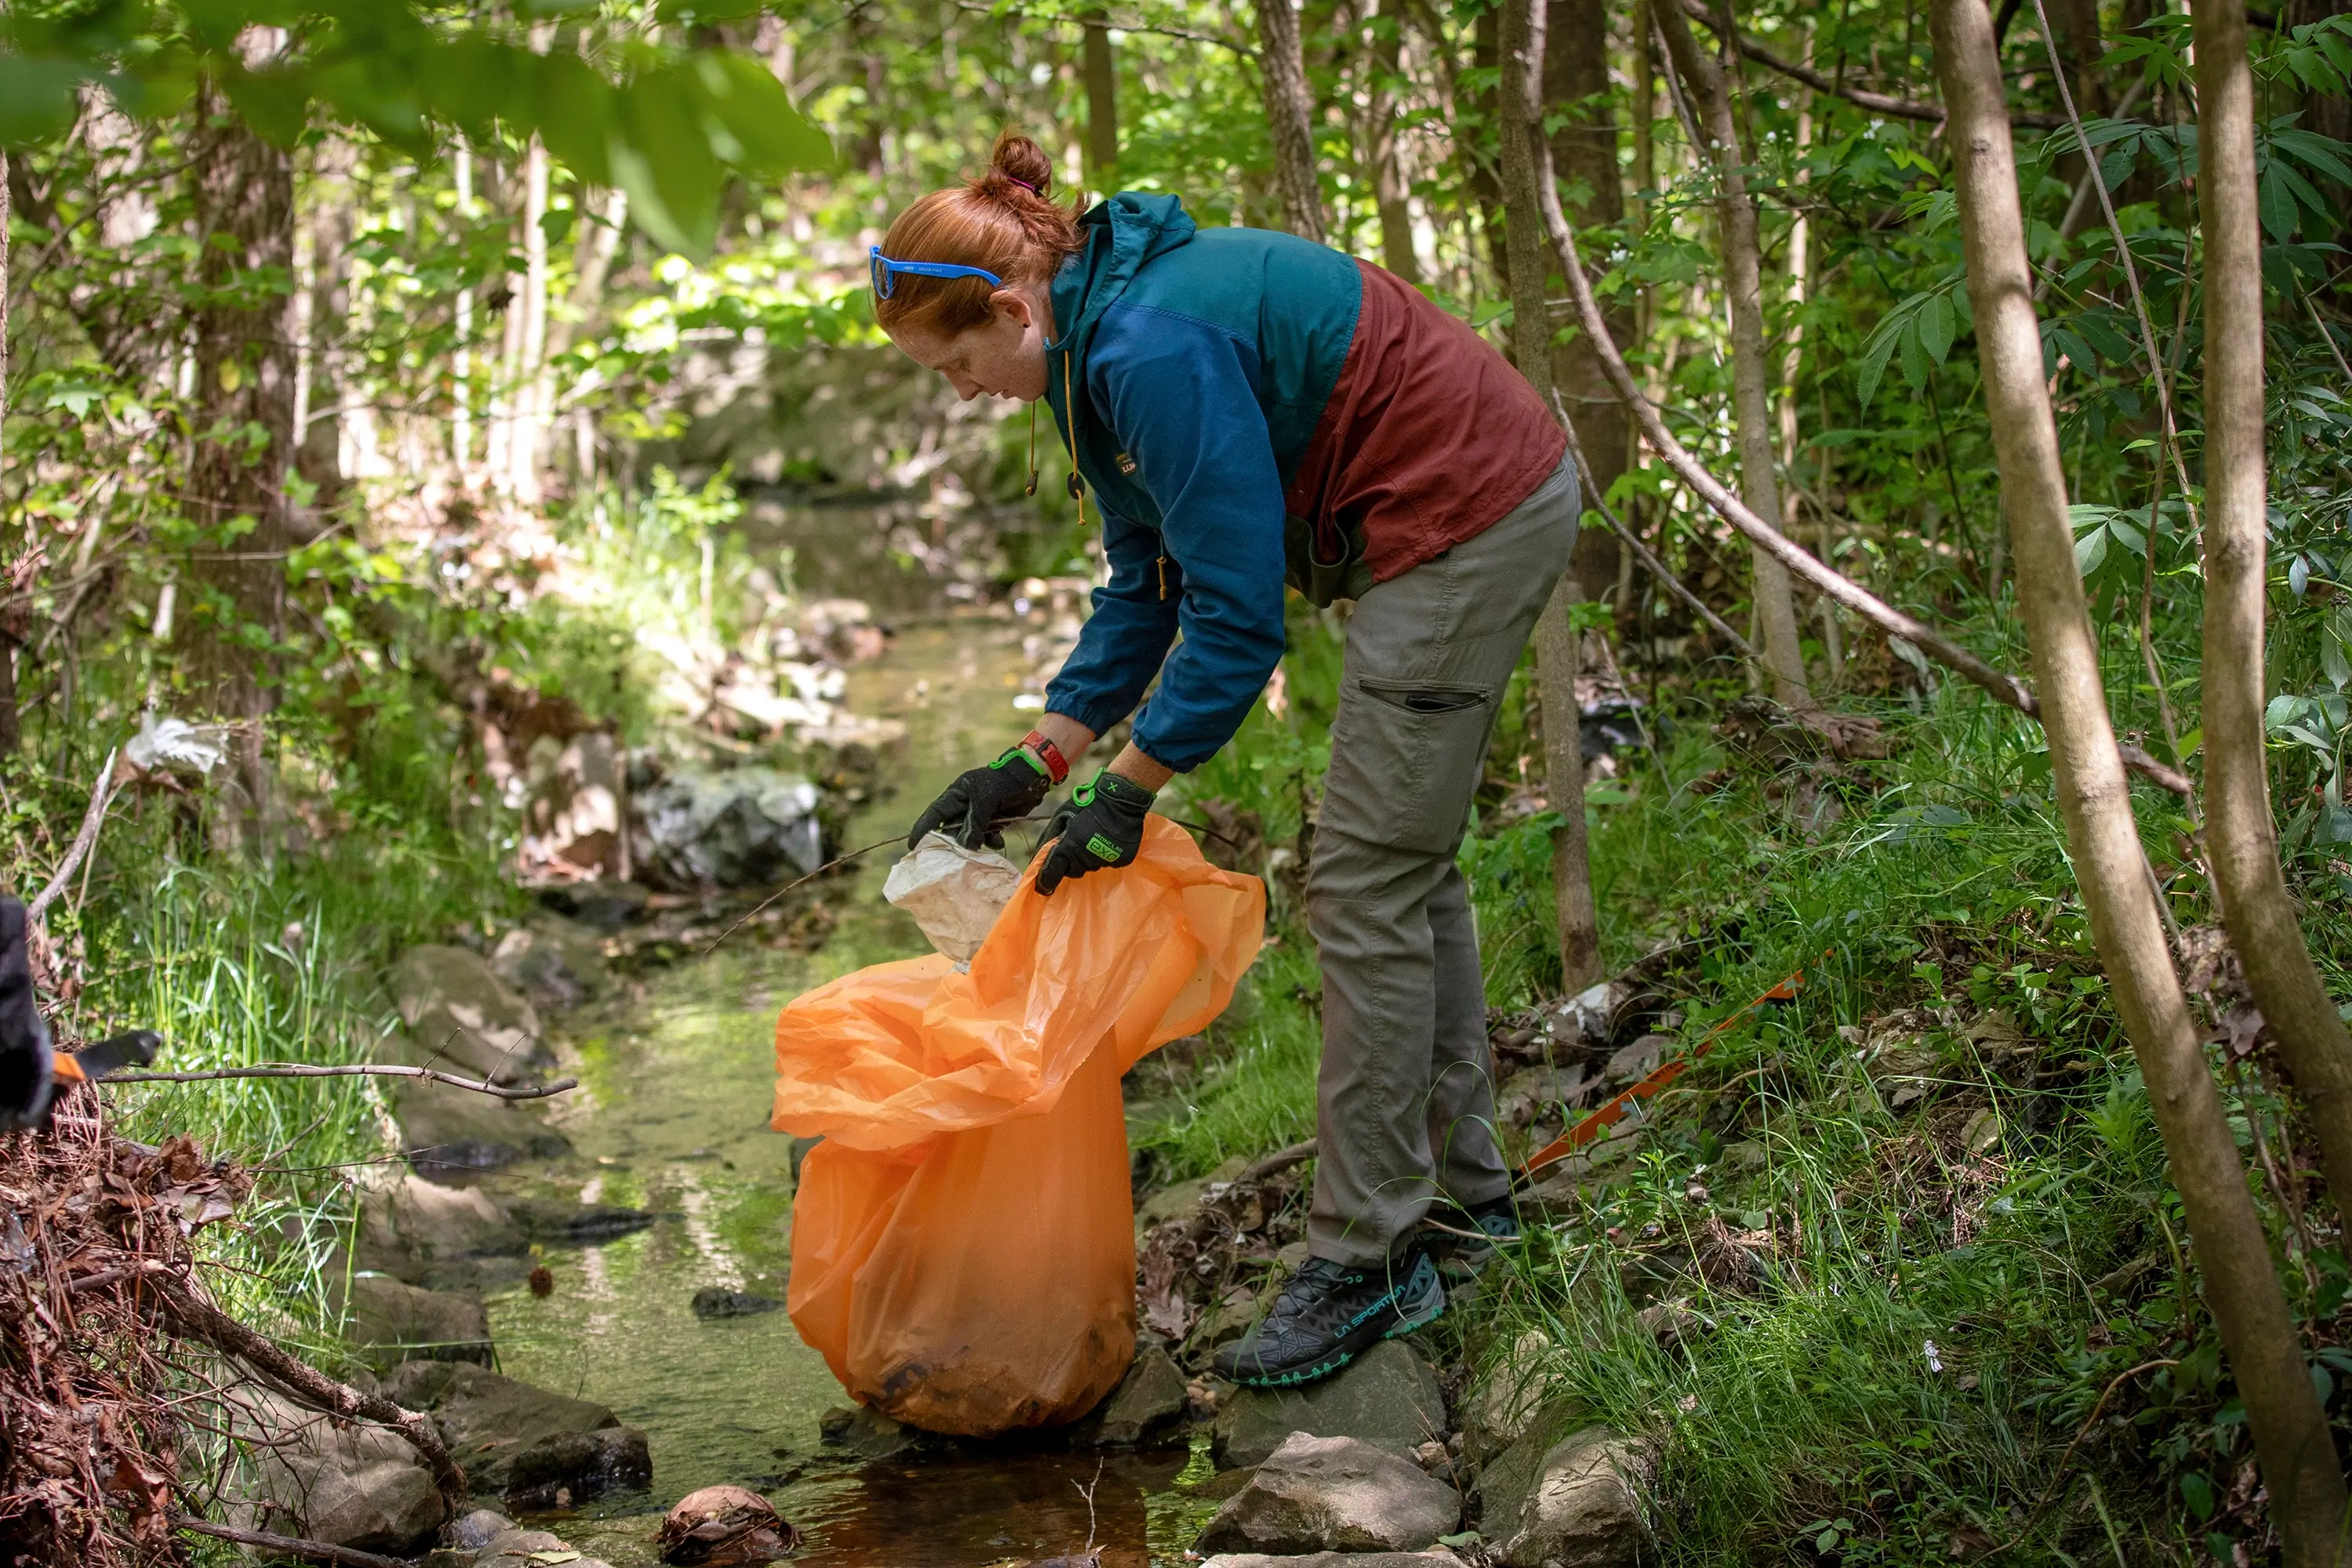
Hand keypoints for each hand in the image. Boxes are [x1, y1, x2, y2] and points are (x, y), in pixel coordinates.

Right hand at [909, 747, 1053, 849]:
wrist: (1032, 779)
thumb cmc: (1005, 782)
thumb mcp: (986, 799)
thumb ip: (974, 823)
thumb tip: (966, 846)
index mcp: (956, 794)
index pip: (935, 814)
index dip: (923, 830)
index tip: (913, 847)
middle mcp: (964, 805)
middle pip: (951, 829)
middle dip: (954, 842)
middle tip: (955, 856)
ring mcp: (979, 814)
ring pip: (969, 836)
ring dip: (976, 843)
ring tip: (985, 845)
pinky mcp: (994, 821)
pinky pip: (985, 837)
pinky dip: (991, 842)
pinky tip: (998, 842)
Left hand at [1035, 770, 1154, 896]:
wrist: (1121, 800)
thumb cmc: (1088, 804)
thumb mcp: (1063, 815)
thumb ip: (1051, 836)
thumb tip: (1041, 854)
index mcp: (1070, 846)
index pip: (1053, 871)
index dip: (1046, 881)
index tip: (1043, 888)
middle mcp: (1086, 857)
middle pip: (1073, 871)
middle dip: (1071, 862)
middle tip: (1076, 846)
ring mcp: (1104, 860)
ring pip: (1091, 867)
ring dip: (1089, 857)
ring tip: (1095, 838)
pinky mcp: (1121, 860)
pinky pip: (1109, 863)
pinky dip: (1106, 855)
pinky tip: (1109, 840)